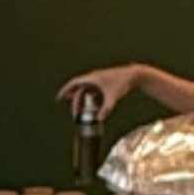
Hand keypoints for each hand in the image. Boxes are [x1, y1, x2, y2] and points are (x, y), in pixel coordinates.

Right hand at [59, 60, 191, 124]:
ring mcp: (99, 80)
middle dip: (74, 101)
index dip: (65, 90)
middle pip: (79, 89)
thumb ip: (106, 109)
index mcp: (92, 78)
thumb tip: (100, 119)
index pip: (74, 83)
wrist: (134, 75)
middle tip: (74, 113)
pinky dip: (89, 99)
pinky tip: (91, 107)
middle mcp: (93, 78)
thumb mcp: (113, 97)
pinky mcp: (104, 82)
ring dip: (81, 100)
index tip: (59, 97)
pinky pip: (92, 91)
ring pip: (85, 90)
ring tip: (79, 111)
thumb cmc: (123, 82)